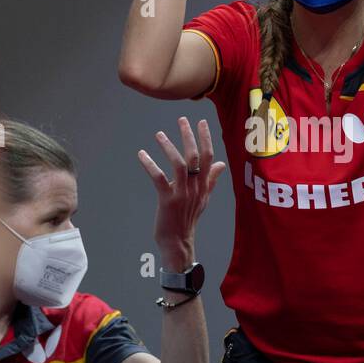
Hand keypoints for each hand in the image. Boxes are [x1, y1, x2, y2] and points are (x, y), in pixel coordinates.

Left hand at [136, 117, 225, 266]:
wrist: (178, 242)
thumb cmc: (188, 219)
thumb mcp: (203, 198)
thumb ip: (211, 180)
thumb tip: (221, 164)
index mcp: (203, 185)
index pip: (208, 157)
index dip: (205, 138)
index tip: (201, 122)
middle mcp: (195, 188)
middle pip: (195, 157)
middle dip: (188, 136)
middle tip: (182, 120)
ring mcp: (182, 194)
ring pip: (179, 165)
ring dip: (168, 147)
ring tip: (159, 134)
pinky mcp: (168, 201)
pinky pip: (159, 179)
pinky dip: (150, 165)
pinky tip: (141, 154)